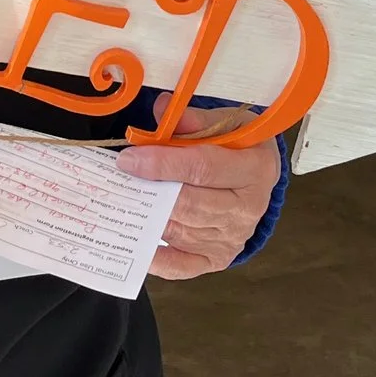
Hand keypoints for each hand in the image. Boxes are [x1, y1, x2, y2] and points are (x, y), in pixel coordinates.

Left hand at [115, 107, 282, 279]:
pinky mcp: (217, 258)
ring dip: (146, 220)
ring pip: (179, 231)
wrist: (257, 178)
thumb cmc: (239, 146)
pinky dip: (156, 259)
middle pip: (188, 203)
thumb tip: (161, 110)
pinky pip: (181, 266)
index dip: (163, 164)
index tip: (129, 159)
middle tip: (118, 180)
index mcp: (255, 169)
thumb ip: (193, 119)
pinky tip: (134, 244)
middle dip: (149, 191)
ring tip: (117, 204)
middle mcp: (248, 209)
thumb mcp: (225, 122)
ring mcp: (232, 238)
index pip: (202, 168)